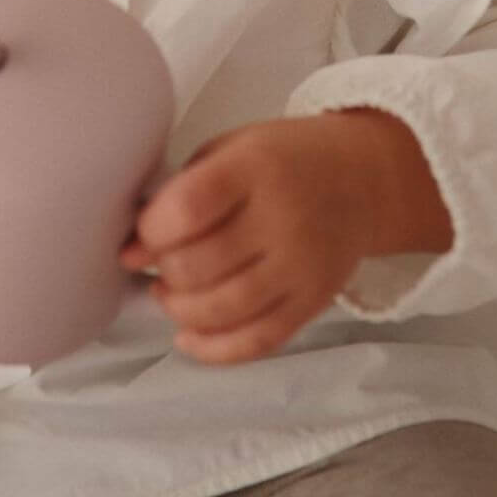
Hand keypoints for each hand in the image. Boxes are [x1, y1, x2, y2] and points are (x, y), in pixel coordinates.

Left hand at [116, 115, 376, 364]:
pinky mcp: (313, 302)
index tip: (139, 237)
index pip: (188, 209)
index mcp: (255, 167)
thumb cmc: (282, 158)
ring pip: (224, 309)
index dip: (151, 232)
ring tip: (170, 294)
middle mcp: (282, 218)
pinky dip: (215, 348)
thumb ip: (186, 188)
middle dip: (163, 271)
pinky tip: (189, 337)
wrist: (362, 179)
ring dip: (181, 310)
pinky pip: (258, 340)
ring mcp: (301, 265)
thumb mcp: (233, 147)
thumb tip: (135, 248)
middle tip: (156, 265)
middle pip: (200, 265)